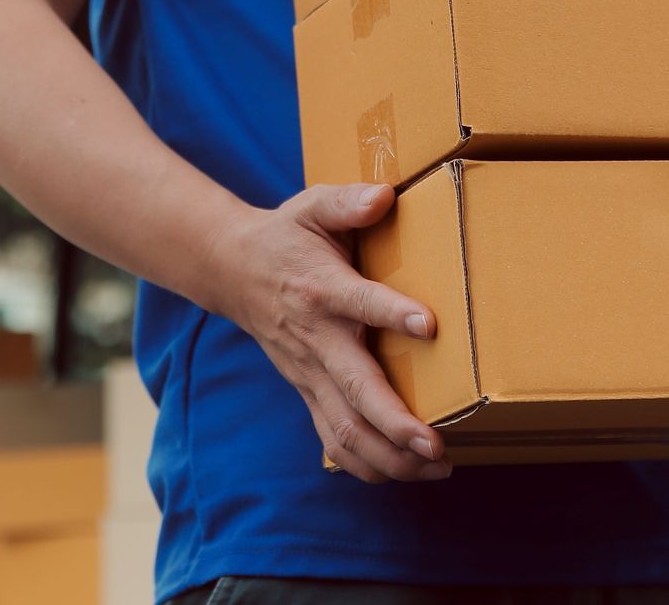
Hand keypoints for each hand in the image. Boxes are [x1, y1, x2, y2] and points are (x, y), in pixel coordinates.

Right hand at [205, 183, 449, 483]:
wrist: (231, 271)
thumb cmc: (286, 236)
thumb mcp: (312, 206)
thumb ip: (348, 202)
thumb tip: (384, 196)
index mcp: (322, 289)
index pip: (358, 302)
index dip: (391, 313)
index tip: (428, 325)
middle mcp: (316, 339)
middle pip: (355, 389)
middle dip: (396, 422)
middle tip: (436, 444)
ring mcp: (310, 373)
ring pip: (346, 429)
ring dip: (390, 456)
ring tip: (436, 466)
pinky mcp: (308, 392)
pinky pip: (335, 440)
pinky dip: (368, 465)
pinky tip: (406, 472)